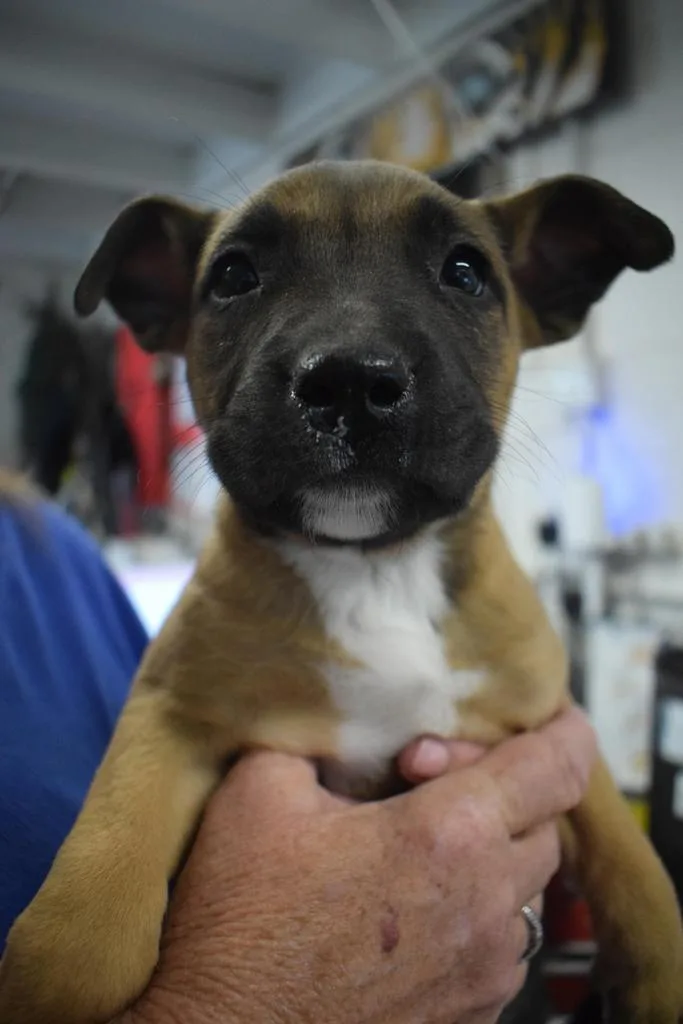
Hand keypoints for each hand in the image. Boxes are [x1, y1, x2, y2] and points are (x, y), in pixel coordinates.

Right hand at [121, 707, 595, 1023]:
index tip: (554, 717)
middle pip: (543, 826)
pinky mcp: (470, 1014)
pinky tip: (414, 905)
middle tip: (429, 783)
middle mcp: (484, 905)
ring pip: (526, 890)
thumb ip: (321, 739)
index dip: (564, 731)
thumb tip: (349, 728)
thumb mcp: (260, 789)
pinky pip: (502, 944)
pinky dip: (477, 911)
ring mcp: (483, 970)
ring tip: (418, 848)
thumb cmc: (239, 918)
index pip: (556, 768)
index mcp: (446, 836)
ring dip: (491, 856)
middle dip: (502, 791)